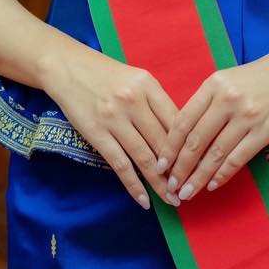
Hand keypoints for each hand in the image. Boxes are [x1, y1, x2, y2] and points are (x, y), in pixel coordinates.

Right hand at [44, 40, 183, 209]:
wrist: (67, 67)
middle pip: (163, 142)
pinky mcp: (96, 134)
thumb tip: (179, 136)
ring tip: (173, 200)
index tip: (201, 165)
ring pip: (144, 157)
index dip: (191, 146)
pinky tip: (144, 200)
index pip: (177, 120)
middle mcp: (133, 101)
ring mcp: (114, 118)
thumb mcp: (136, 78)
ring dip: (160, 183)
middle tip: (192, 188)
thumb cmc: (106, 74)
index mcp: (148, 84)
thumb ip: (156, 102)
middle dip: (180, 169)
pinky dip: (133, 185)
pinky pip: (120, 164)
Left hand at [154, 38, 268, 200]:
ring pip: (215, 154)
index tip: (159, 164)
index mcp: (213, 84)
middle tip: (169, 185)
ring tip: (186, 193)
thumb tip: (185, 137)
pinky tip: (212, 185)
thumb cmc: (260, 76)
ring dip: (198, 177)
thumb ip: (206, 102)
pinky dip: (223, 175)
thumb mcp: (227, 79)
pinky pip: (238, 158)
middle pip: (196, 141)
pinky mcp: (265, 131)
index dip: (169, 147)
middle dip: (180, 168)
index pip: (183, 121)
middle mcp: (228, 100)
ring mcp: (247, 116)